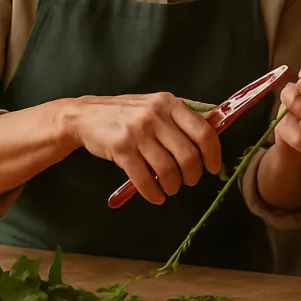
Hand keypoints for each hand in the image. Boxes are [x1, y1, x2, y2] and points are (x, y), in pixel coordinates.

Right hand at [68, 92, 220, 204]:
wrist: (86, 116)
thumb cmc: (128, 114)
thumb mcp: (157, 106)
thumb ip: (182, 118)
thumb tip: (213, 134)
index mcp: (170, 104)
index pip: (203, 131)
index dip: (213, 154)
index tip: (213, 167)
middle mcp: (156, 115)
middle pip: (188, 155)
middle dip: (193, 175)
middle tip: (189, 181)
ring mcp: (138, 131)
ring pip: (168, 170)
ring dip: (173, 186)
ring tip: (171, 188)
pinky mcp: (121, 148)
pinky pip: (144, 179)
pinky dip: (153, 193)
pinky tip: (156, 196)